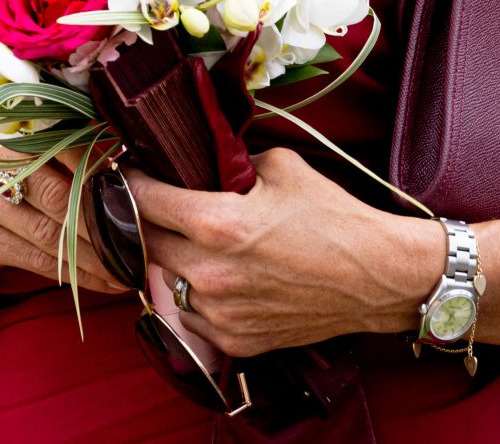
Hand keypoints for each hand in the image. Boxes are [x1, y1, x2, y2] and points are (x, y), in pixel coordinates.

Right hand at [0, 146, 126, 294]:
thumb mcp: (20, 154)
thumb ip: (58, 151)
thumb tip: (119, 157)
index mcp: (6, 131)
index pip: (62, 148)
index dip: (99, 168)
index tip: (133, 187)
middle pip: (57, 193)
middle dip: (101, 219)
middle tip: (137, 235)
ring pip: (50, 233)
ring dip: (95, 255)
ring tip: (127, 265)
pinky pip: (37, 260)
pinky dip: (75, 274)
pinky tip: (102, 280)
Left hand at [127, 147, 443, 358]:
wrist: (373, 275)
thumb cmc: (331, 215)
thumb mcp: (280, 165)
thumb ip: (232, 162)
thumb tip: (204, 158)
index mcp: (217, 224)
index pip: (145, 201)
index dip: (130, 182)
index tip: (126, 172)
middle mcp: (210, 273)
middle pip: (145, 244)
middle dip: (143, 220)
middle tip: (151, 203)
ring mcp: (220, 313)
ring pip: (164, 282)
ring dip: (167, 258)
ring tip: (182, 238)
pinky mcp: (234, 339)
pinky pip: (191, 314)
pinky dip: (193, 292)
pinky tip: (211, 272)